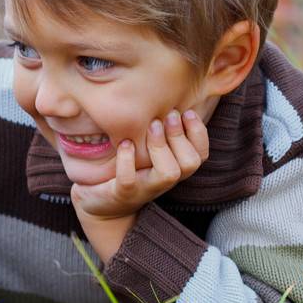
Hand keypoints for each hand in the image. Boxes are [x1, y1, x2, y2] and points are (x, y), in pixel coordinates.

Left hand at [70, 110, 209, 220]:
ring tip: (150, 127)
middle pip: (191, 162)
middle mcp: (164, 180)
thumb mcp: (147, 151)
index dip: (199, 133)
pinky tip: (125, 143)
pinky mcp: (122, 193)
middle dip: (181, 136)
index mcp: (174, 167)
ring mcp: (145, 188)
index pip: (201, 154)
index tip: (186, 111)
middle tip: (166, 116)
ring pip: (169, 173)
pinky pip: (129, 180)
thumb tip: (169, 98)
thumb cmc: (127, 170)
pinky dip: (127, 160)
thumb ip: (161, 132)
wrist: (100, 204)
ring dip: (161, 146)